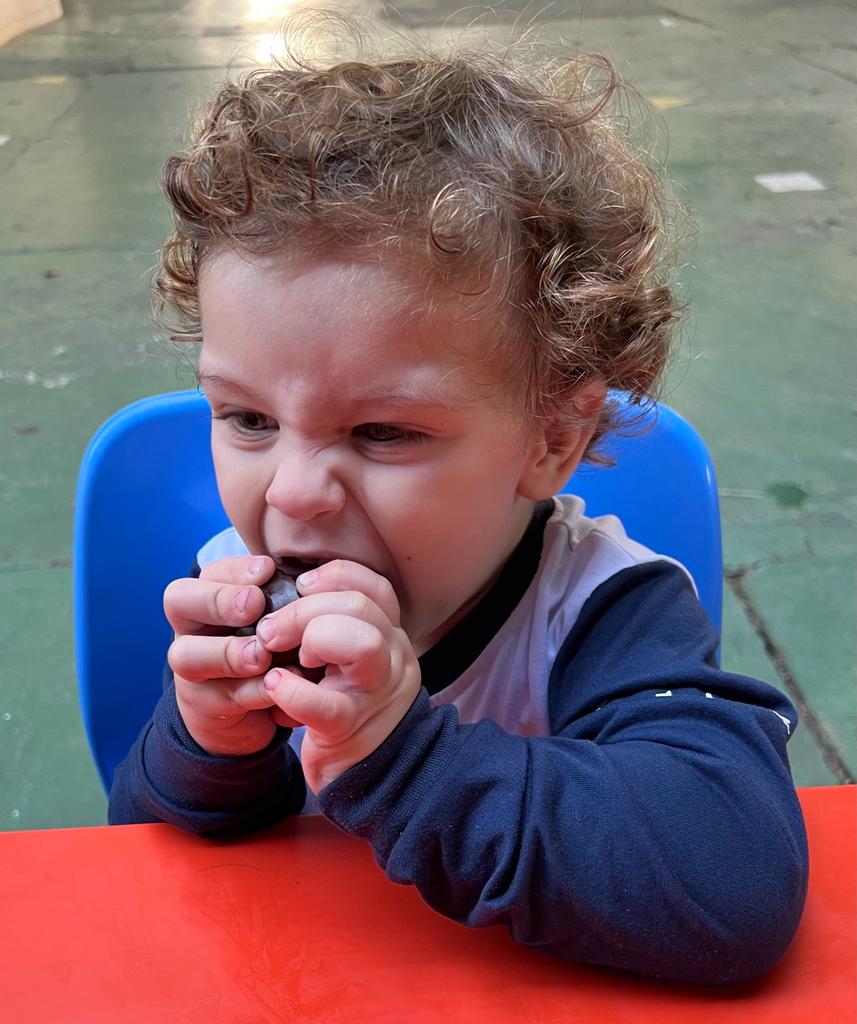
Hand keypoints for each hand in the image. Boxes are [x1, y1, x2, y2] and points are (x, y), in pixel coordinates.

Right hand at [164, 555, 291, 755]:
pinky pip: (222, 696)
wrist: (258, 713)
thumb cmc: (275, 652)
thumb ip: (286, 601)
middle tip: (254, 605)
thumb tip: (310, 579)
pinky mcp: (203, 707)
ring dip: (228, 653)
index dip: (236, 570)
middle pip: (179, 600)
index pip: (210, 573)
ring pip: (187, 654)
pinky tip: (279, 686)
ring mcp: (191, 670)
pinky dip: (254, 690)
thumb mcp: (281, 623)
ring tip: (261, 656)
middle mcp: (192, 629)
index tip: (268, 571)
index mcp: (210, 600)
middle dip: (219, 600)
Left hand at [258, 560, 421, 792]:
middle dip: (306, 609)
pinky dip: (291, 690)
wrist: (372, 779)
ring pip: (363, 644)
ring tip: (279, 655)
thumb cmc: (350, 710)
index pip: (375, 587)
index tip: (299, 585)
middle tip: (270, 630)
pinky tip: (272, 686)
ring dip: (312, 637)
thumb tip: (293, 589)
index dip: (335, 577)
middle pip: (361, 607)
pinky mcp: (349, 730)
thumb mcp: (353, 663)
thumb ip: (337, 626)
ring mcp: (375, 695)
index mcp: (390, 638)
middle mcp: (392, 660)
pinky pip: (325, 703)